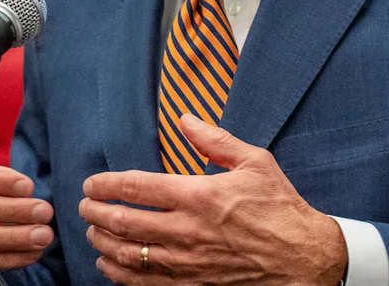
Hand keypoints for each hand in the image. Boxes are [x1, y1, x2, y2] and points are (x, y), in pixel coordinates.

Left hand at [79, 115, 346, 284]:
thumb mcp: (255, 162)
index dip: (105, 184)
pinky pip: (144, 283)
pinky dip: (119, 274)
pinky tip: (109, 264)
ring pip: (127, 254)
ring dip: (102, 242)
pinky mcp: (192, 284)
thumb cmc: (280, 208)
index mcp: (198, 195)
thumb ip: (215, 139)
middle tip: (84, 206)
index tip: (91, 183)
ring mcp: (187, 262)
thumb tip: (186, 119)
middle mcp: (186, 230)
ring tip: (92, 231)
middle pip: (122, 222)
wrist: (304, 257)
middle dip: (95, 213)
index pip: (136, 187)